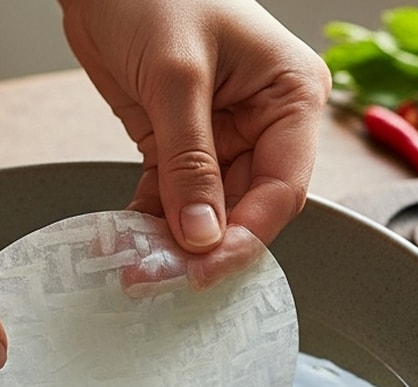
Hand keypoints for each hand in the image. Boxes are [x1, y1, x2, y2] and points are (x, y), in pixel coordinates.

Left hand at [59, 0, 329, 267]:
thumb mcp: (176, 76)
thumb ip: (188, 161)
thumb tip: (201, 236)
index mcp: (291, 95)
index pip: (282, 188)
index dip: (246, 236)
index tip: (204, 269)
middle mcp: (265, 120)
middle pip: (246, 207)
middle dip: (204, 247)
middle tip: (161, 278)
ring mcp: (222, 134)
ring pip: (208, 210)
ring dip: (173, 242)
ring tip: (138, 268)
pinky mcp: (179, 141)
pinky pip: (172, 195)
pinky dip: (149, 221)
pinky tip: (126, 244)